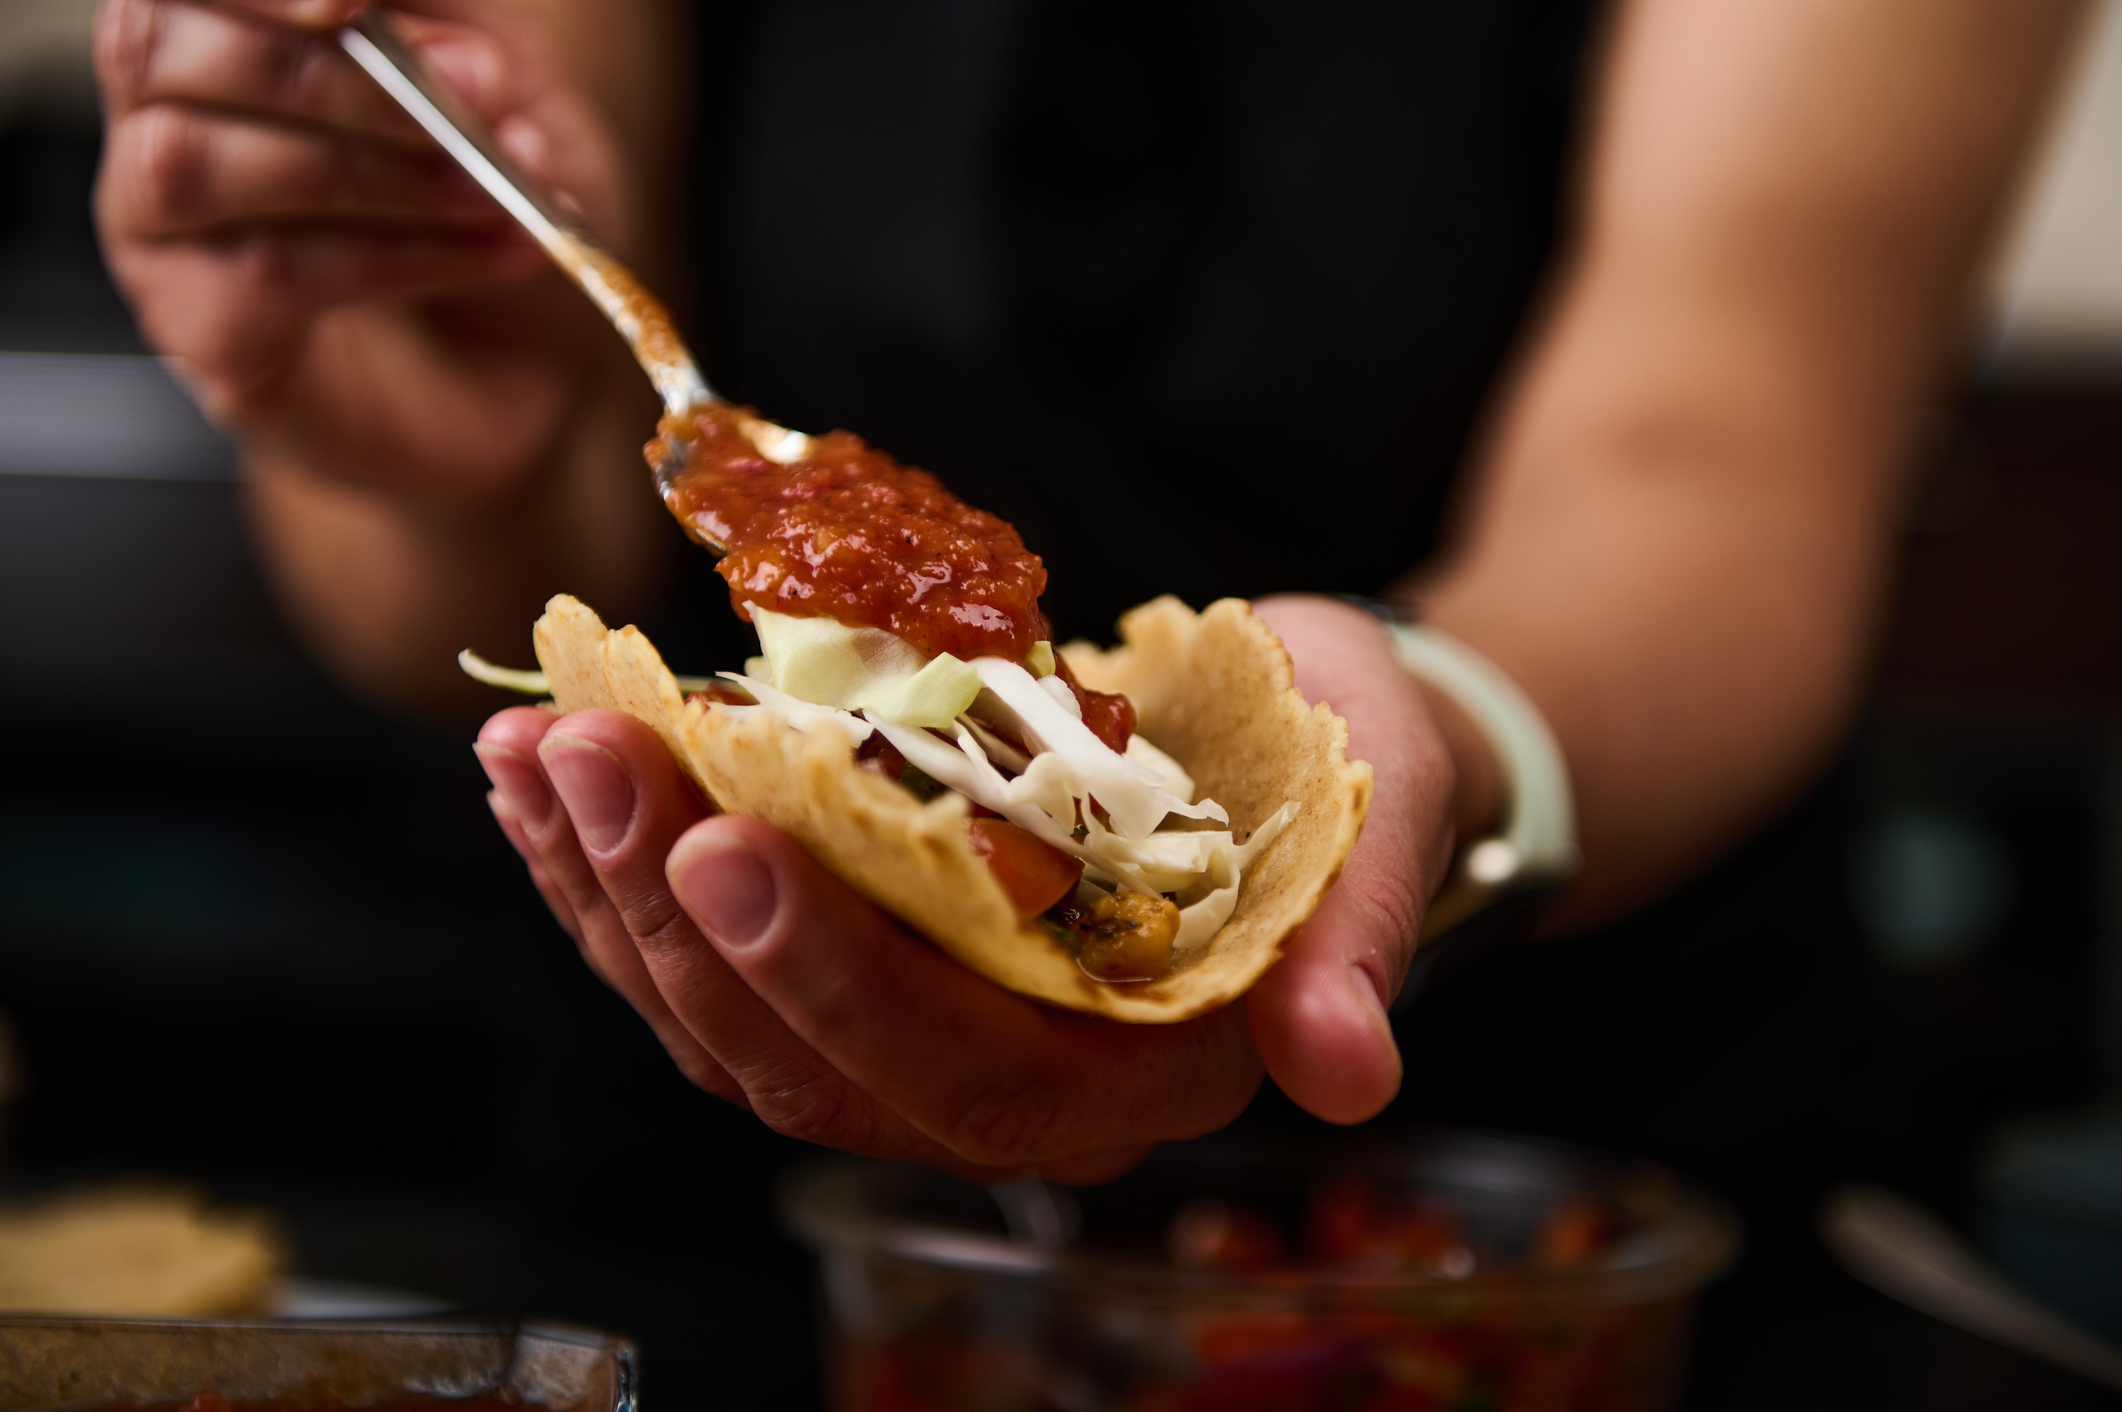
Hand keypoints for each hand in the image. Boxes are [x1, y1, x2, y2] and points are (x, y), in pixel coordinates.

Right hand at [94, 0, 633, 509]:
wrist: (527, 375)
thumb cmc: (498, 209)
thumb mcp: (505, 91)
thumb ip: (455, 37)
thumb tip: (452, 49)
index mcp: (215, 29)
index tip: (358, 2)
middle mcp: (156, 115)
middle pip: (161, 50)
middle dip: (338, 72)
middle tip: (477, 85)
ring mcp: (158, 231)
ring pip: (198, 164)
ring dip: (369, 168)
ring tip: (490, 186)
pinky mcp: (199, 330)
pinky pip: (268, 274)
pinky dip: (396, 256)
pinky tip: (489, 253)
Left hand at [475, 597, 1459, 1174]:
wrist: (1291, 746)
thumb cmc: (1338, 773)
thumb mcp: (1377, 824)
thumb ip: (1360, 941)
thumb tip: (1348, 1070)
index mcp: (1130, 1075)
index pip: (964, 1069)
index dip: (836, 974)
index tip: (726, 836)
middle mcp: (1004, 1086)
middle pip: (805, 1055)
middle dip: (678, 911)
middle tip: (591, 756)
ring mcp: (910, 1034)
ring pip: (726, 1016)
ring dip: (609, 889)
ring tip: (536, 750)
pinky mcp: (847, 966)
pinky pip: (704, 958)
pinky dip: (610, 871)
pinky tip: (543, 776)